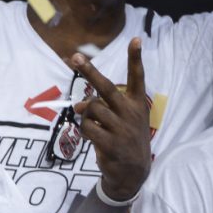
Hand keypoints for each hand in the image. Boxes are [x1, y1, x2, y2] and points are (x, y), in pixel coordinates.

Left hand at [72, 38, 150, 200]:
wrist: (132, 173)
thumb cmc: (124, 139)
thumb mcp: (120, 121)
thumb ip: (101, 108)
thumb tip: (79, 105)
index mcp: (138, 104)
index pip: (138, 77)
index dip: (136, 59)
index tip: (136, 39)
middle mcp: (131, 112)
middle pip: (107, 87)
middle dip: (89, 71)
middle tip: (74, 57)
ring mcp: (122, 128)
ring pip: (91, 108)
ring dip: (85, 115)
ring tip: (93, 125)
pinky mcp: (112, 143)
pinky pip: (87, 127)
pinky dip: (84, 129)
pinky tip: (92, 136)